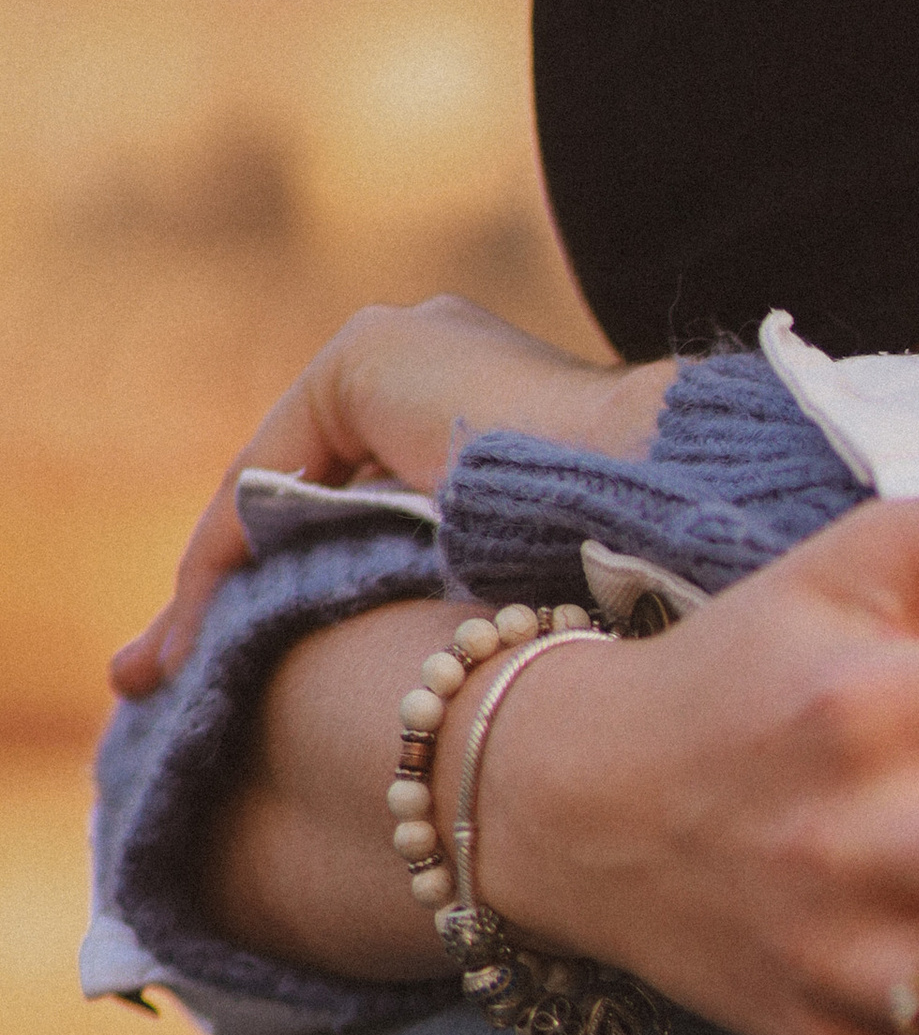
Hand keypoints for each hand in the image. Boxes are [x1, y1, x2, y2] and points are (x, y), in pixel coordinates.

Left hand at [116, 298, 669, 697]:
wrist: (650, 503)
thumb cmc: (612, 570)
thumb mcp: (505, 600)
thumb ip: (443, 603)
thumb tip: (406, 682)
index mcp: (484, 416)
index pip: (351, 509)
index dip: (284, 597)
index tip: (232, 686)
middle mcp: (432, 360)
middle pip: (296, 496)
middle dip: (222, 594)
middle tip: (151, 678)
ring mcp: (398, 347)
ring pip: (274, 489)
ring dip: (210, 587)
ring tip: (155, 675)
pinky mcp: (368, 355)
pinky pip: (271, 474)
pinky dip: (228, 555)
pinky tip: (197, 636)